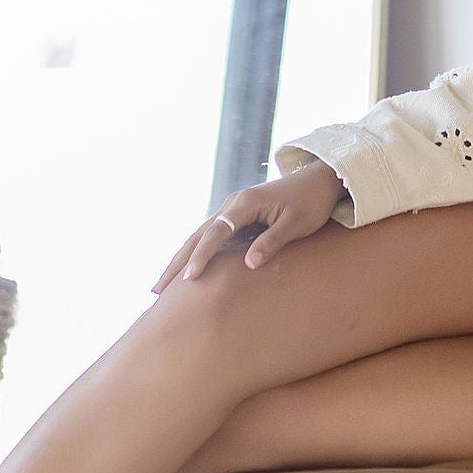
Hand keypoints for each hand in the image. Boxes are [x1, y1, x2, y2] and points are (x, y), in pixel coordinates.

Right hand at [152, 160, 348, 291]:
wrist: (318, 181)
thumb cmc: (311, 203)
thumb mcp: (297, 223)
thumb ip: (273, 241)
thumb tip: (249, 264)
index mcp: (244, 204)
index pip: (215, 234)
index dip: (201, 257)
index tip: (189, 279)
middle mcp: (232, 205)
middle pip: (197, 236)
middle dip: (176, 263)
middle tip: (155, 290)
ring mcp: (232, 212)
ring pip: (200, 238)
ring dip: (181, 261)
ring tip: (161, 287)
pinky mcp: (238, 219)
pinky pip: (212, 239)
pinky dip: (196, 255)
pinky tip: (186, 272)